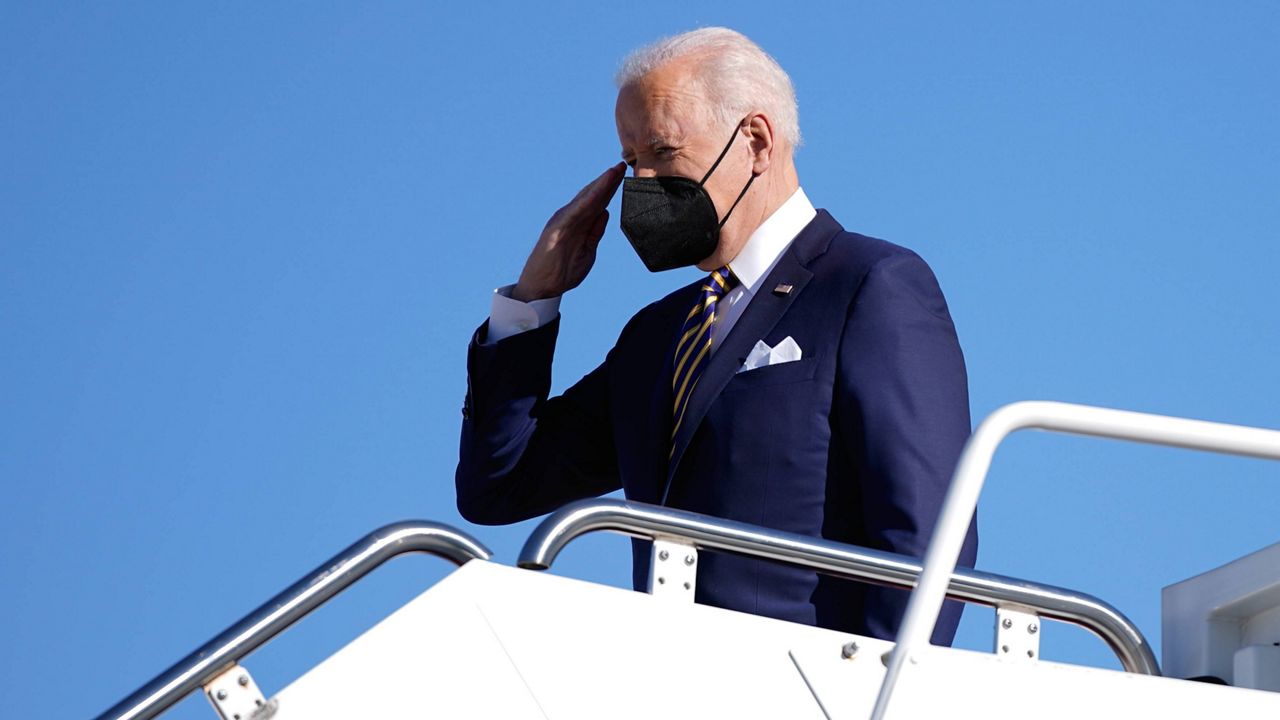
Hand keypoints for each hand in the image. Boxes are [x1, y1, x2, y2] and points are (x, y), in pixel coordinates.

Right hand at [512, 162, 625, 301]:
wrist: (542, 288)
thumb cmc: (562, 271)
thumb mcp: (588, 250)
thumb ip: (595, 232)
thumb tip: (605, 213)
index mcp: (578, 223)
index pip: (597, 203)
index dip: (610, 189)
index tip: (624, 177)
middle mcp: (570, 218)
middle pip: (592, 196)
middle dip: (608, 181)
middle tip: (622, 166)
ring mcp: (563, 221)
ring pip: (585, 199)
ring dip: (600, 185)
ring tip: (614, 171)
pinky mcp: (556, 228)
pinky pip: (576, 211)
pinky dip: (589, 199)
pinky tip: (600, 190)